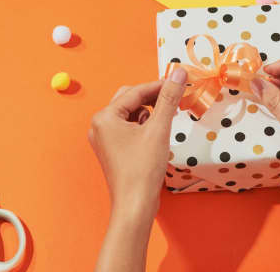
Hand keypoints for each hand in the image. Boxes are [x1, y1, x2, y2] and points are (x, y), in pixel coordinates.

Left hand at [88, 68, 186, 222]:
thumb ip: (169, 98)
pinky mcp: (111, 149)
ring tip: (165, 122)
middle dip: (152, 98)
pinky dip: (143, 126)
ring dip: (149, 112)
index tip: (179, 82)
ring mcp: (104, 138)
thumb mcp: (159, 129)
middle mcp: (99, 125)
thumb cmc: (143, 169)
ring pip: (130, 113)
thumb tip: (179, 74)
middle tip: (174, 99)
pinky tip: (155, 135)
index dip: (159, 86)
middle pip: (129, 99)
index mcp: (105, 117)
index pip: (136, 91)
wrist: (135, 205)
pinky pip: (127, 127)